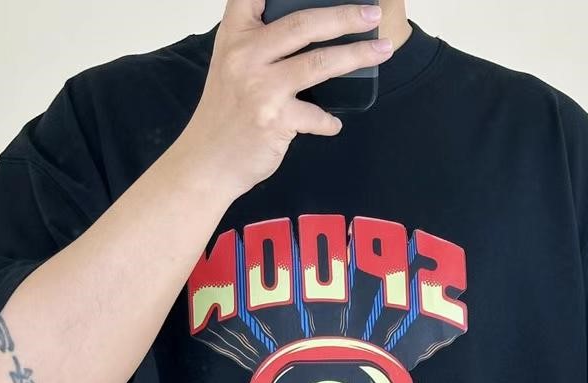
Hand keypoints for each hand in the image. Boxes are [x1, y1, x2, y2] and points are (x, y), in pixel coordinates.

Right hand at [178, 0, 391, 197]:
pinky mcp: (275, 120)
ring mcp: (261, 88)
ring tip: (380, 50)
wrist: (207, 162)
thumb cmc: (224, 116)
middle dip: (344, 16)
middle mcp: (246, 56)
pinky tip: (333, 123)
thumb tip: (308, 33)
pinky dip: (329, 121)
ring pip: (318, 63)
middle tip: (372, 15)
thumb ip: (259, 46)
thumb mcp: (230, 67)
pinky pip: (316, 115)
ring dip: (356, 55)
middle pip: (304, 24)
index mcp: (235, 37)